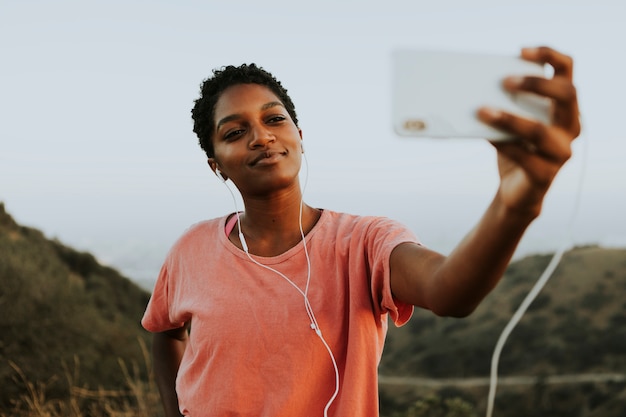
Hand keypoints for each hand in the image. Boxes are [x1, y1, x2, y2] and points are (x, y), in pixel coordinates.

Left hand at [477, 46, 580, 216]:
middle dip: (536, 84)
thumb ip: (504, 105)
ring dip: (509, 119)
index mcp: (565, 107)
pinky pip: (524, 157)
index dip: (549, 56)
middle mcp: (571, 126)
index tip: (521, 50)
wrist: (516, 191)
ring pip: (540, 130)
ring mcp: (561, 152)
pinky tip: (486, 136)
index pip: (567, 71)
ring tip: (482, 110)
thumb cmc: (514, 148)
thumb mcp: (512, 122)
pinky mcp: (545, 175)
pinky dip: (503, 144)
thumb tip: (473, 87)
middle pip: (567, 95)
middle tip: (505, 81)